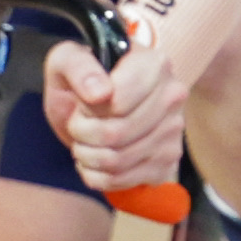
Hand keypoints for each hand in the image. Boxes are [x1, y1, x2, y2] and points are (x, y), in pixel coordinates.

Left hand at [43, 35, 189, 193]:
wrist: (96, 99)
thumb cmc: (82, 77)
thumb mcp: (67, 59)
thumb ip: (79, 67)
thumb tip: (99, 93)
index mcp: (155, 65)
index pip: (118, 104)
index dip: (88, 110)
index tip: (82, 102)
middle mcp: (172, 97)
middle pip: (117, 134)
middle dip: (83, 134)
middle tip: (77, 124)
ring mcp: (173, 131)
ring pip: (119, 161)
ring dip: (87, 156)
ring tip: (83, 141)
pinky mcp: (167, 162)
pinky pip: (124, 181)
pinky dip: (97, 175)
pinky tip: (94, 158)